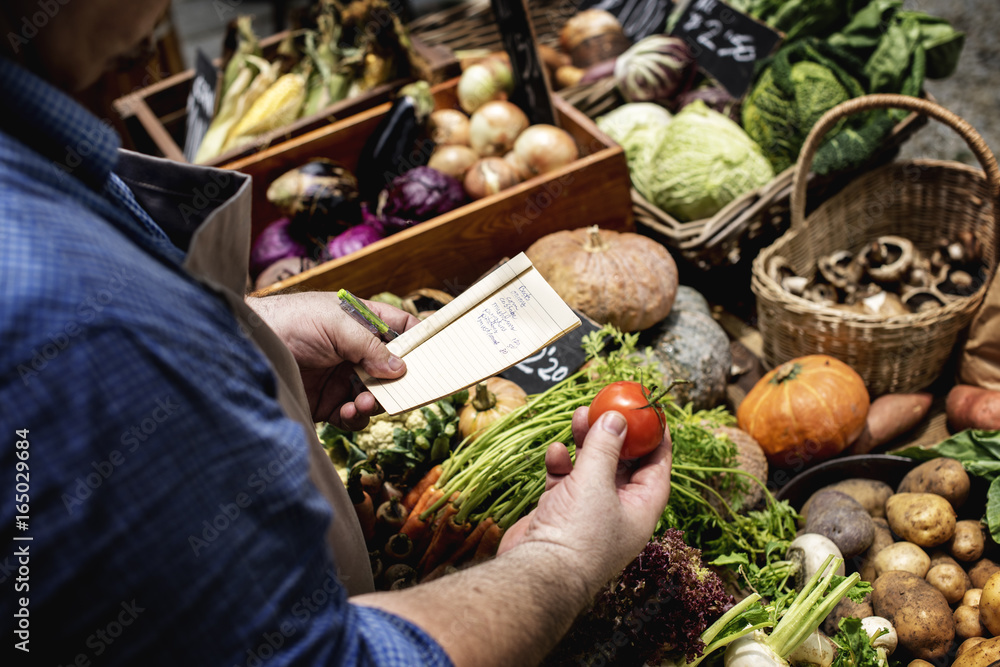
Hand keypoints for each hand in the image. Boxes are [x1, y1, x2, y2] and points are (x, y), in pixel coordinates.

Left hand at [247, 292, 419, 428]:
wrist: (247, 346)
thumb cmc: (291, 321)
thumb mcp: (336, 324)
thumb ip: (370, 345)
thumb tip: (401, 369)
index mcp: (363, 322)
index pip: (402, 329)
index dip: (420, 341)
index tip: (436, 358)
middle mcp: (356, 351)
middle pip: (394, 371)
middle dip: (397, 383)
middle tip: (396, 392)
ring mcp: (342, 378)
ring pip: (376, 397)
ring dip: (375, 404)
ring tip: (362, 404)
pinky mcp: (327, 403)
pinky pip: (353, 417)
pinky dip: (356, 419)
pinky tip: (347, 413)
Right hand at [497, 405, 671, 592]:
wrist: (537, 574)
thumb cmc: (577, 535)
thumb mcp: (596, 483)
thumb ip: (605, 447)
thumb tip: (617, 418)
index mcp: (641, 509)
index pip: (657, 466)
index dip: (656, 437)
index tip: (651, 411)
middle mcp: (618, 511)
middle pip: (623, 463)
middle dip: (614, 433)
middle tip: (607, 406)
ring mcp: (588, 512)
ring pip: (592, 467)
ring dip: (585, 442)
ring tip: (579, 416)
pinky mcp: (561, 512)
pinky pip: (565, 480)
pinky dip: (561, 464)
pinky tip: (555, 452)